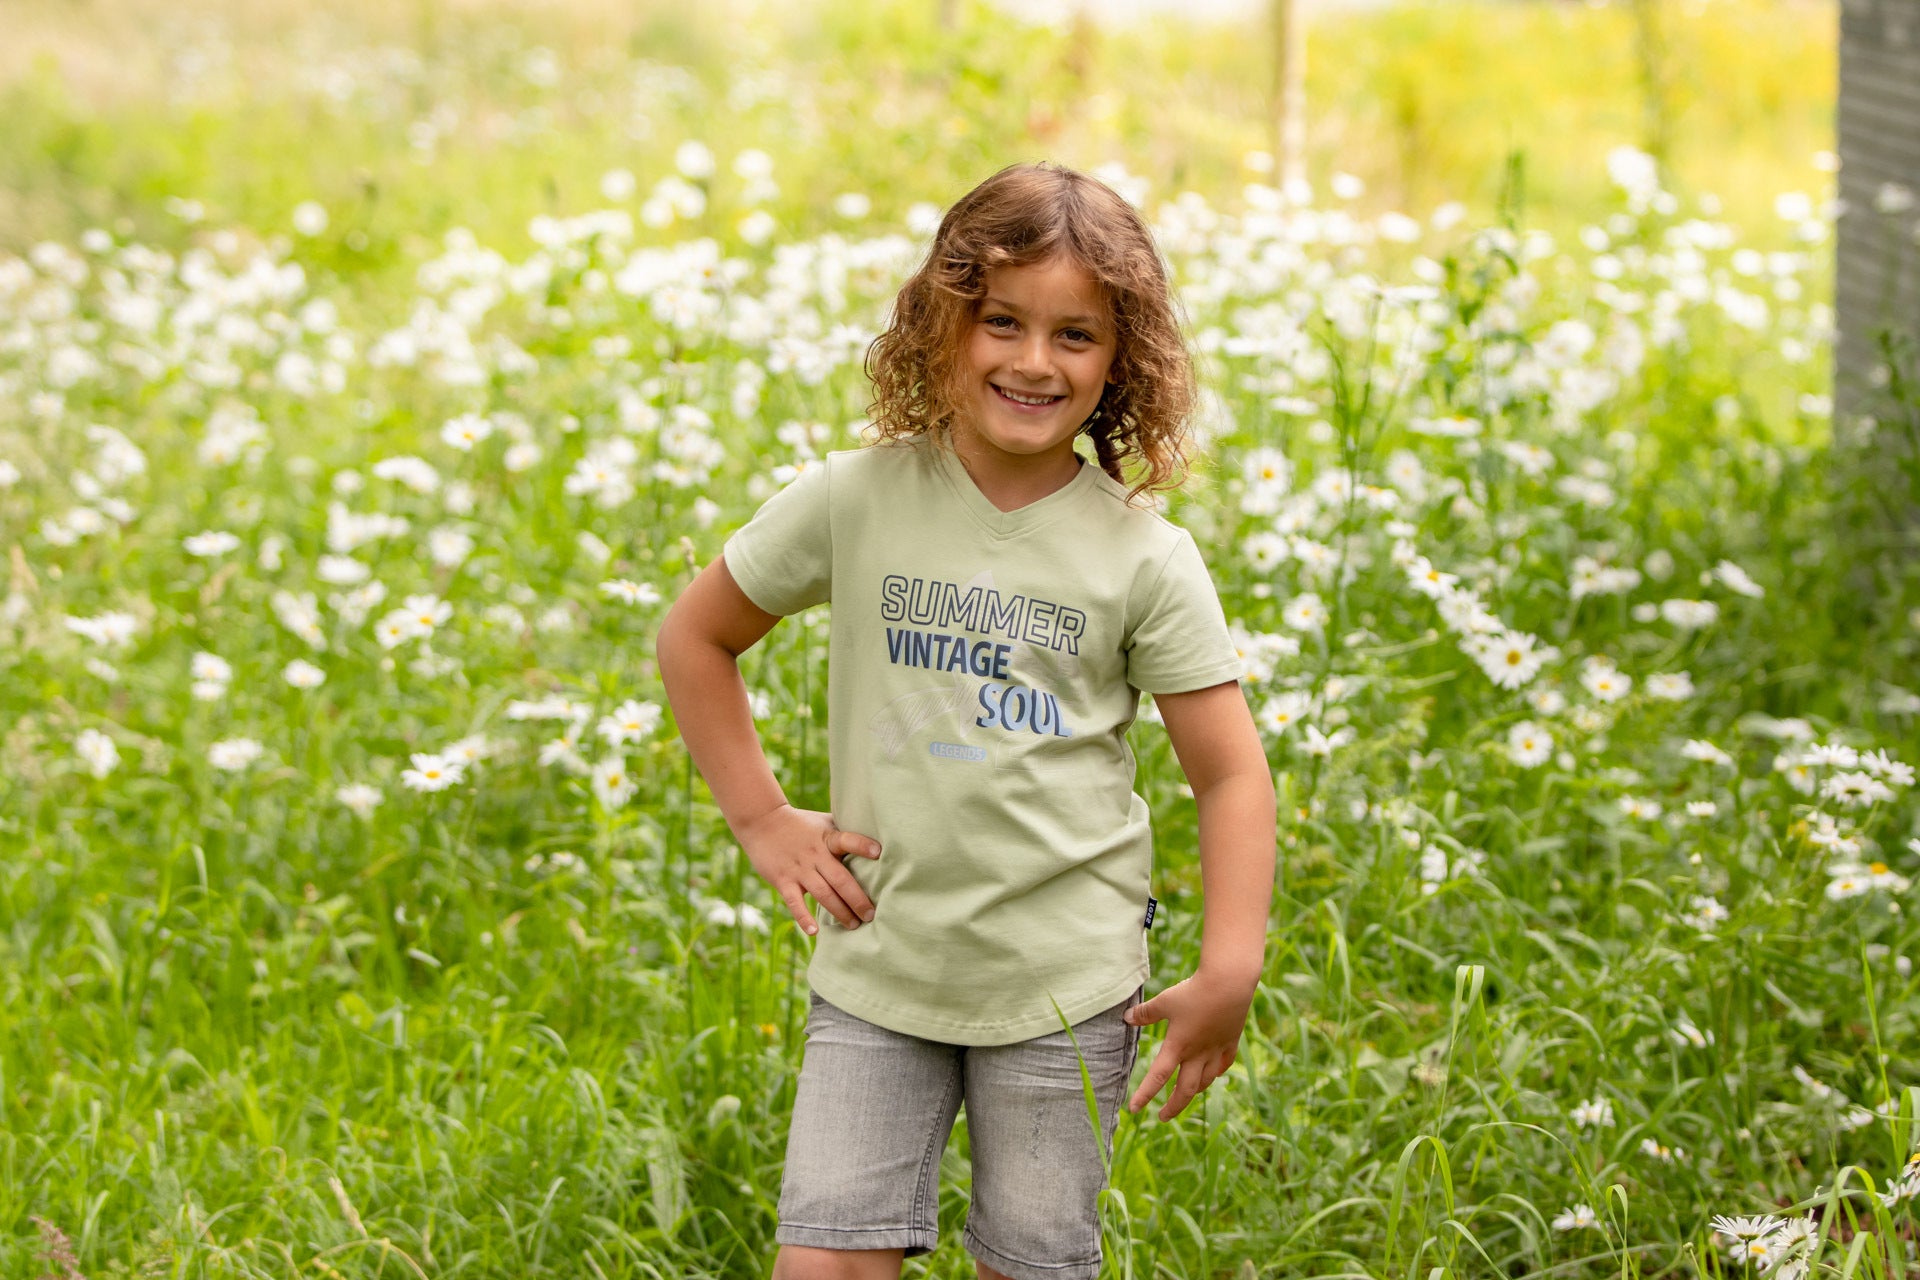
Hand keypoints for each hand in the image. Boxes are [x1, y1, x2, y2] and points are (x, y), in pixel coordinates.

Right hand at [735, 804, 880, 935]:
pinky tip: (814, 931)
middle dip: (858, 899)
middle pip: (840, 879)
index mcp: (827, 839)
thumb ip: (844, 831)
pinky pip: (794, 902)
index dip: (862, 845)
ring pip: (823, 894)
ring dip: (840, 912)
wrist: (762, 822)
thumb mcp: (824, 822)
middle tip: (871, 915)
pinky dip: (803, 917)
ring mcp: (799, 869)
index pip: (846, 840)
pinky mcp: (783, 881)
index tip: (878, 853)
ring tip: (854, 925)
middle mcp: (815, 855)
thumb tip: (875, 837)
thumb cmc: (801, 823)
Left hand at [1123, 968, 1256, 1120]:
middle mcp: (1197, 1054)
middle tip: (1163, 1117)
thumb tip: (1126, 1018)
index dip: (1145, 1094)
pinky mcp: (1230, 1041)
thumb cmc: (1194, 992)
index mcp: (1178, 1046)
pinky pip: (1223, 1064)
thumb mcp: (1164, 1001)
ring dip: (1194, 1091)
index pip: (1157, 1077)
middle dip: (1174, 1106)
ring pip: (1206, 1081)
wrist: (1229, 984)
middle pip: (1185, 1089)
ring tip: (1185, 1095)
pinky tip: (1214, 1074)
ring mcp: (1216, 1049)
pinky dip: (1216, 1073)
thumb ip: (1145, 1013)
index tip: (1134, 1109)